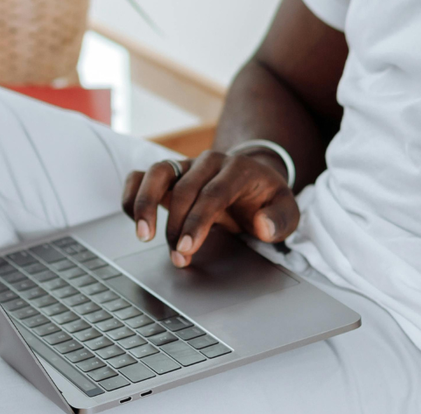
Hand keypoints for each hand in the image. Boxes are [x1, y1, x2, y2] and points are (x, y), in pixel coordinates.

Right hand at [120, 150, 299, 267]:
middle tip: (178, 257)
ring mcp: (186, 165)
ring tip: (143, 235)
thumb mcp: (287, 210)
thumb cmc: (267, 199)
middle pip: (184, 189)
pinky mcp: (169, 174)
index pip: (213, 194)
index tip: (187, 247)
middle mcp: (209, 162)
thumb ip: (280, 219)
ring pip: (156, 173)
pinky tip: (135, 221)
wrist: (254, 179)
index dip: (197, 222)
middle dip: (176, 226)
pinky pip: (141, 176)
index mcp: (238, 169)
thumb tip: (262, 226)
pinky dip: (133, 196)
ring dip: (145, 204)